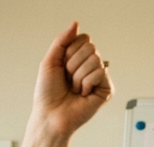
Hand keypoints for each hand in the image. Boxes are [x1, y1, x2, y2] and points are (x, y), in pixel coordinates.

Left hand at [31, 22, 112, 139]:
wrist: (50, 116)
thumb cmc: (47, 94)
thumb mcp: (50, 62)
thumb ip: (61, 41)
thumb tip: (75, 24)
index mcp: (78, 58)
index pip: (84, 38)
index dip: (69, 52)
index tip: (61, 67)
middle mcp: (91, 66)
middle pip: (91, 47)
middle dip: (73, 64)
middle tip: (67, 80)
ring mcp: (100, 77)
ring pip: (95, 60)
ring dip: (78, 76)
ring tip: (74, 89)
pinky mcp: (107, 89)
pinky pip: (100, 72)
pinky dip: (86, 83)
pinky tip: (82, 94)